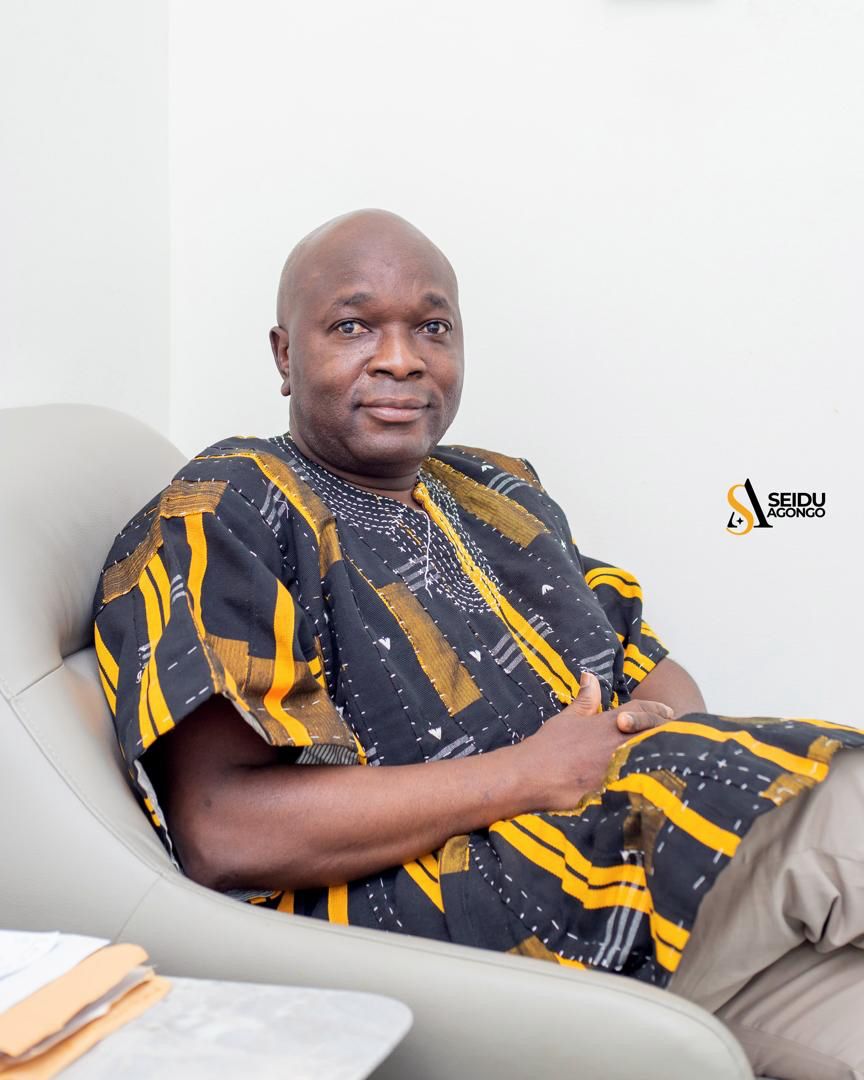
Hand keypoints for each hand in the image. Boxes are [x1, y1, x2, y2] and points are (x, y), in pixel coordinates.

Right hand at [511, 672, 673, 811]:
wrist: (532, 774)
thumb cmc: (548, 747)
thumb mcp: (567, 718)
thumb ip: (585, 700)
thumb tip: (590, 677)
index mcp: (607, 722)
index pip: (640, 709)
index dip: (656, 709)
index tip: (669, 711)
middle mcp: (617, 742)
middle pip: (654, 733)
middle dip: (667, 732)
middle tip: (680, 734)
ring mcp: (618, 766)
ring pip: (652, 757)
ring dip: (663, 756)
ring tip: (676, 758)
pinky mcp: (616, 788)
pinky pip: (642, 783)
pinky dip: (652, 781)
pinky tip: (659, 785)